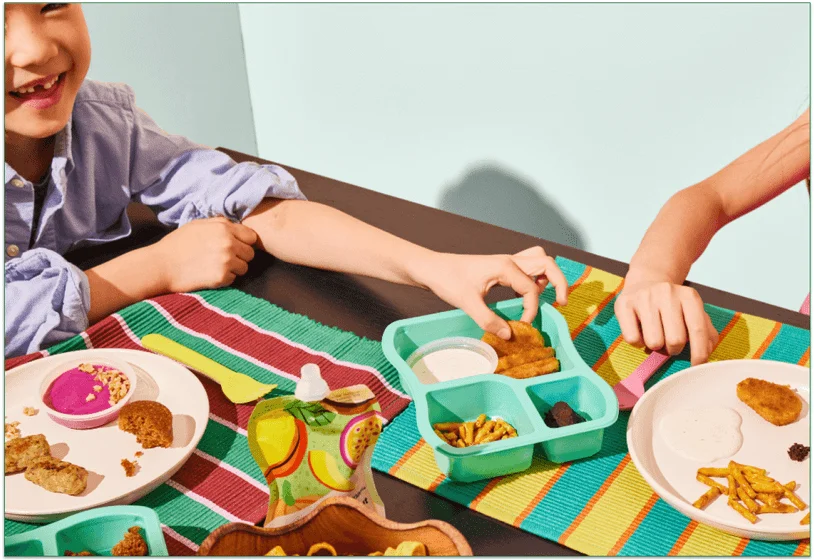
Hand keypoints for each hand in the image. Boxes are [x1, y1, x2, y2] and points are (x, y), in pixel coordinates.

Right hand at [152, 217, 257, 292]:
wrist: (160, 266)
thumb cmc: (177, 244)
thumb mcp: (198, 224)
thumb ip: (219, 223)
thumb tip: (235, 224)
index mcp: (224, 228)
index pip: (251, 236)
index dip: (244, 242)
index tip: (235, 246)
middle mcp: (228, 243)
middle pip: (250, 253)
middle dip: (240, 256)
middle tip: (224, 258)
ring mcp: (226, 261)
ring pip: (244, 267)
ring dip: (234, 269)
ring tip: (216, 266)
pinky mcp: (222, 277)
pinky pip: (233, 279)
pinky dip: (225, 279)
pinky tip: (210, 274)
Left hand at [412, 246, 567, 339]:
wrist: (432, 268)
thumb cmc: (447, 280)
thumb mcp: (467, 303)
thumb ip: (489, 320)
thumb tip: (509, 335)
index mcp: (505, 266)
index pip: (532, 289)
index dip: (531, 310)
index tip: (521, 326)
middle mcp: (510, 260)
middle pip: (547, 263)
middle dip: (560, 282)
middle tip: (561, 303)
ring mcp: (506, 261)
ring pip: (539, 260)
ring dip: (547, 276)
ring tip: (546, 297)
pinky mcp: (501, 266)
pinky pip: (527, 266)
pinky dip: (534, 278)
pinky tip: (526, 295)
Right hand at [614, 272, 718, 364]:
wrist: (645, 282)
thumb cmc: (671, 304)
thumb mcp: (692, 311)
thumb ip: (705, 331)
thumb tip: (706, 351)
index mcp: (688, 296)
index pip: (698, 330)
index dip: (699, 353)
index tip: (697, 366)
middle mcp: (667, 293)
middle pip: (675, 340)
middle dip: (673, 349)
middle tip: (669, 344)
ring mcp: (644, 297)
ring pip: (654, 342)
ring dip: (655, 346)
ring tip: (655, 336)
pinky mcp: (624, 304)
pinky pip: (633, 339)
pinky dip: (638, 342)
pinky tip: (640, 333)